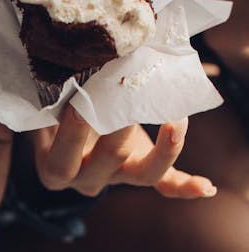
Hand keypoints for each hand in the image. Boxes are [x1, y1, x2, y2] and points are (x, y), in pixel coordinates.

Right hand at [33, 110, 216, 198]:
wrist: (65, 131)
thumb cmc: (53, 112)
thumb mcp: (45, 109)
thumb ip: (51, 99)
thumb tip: (68, 65)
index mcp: (55, 169)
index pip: (64, 158)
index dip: (73, 134)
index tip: (79, 105)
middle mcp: (86, 179)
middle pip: (110, 159)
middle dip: (123, 126)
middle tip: (131, 93)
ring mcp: (117, 179)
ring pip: (145, 174)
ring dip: (165, 148)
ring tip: (176, 122)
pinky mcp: (141, 174)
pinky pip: (166, 185)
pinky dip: (186, 186)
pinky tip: (206, 186)